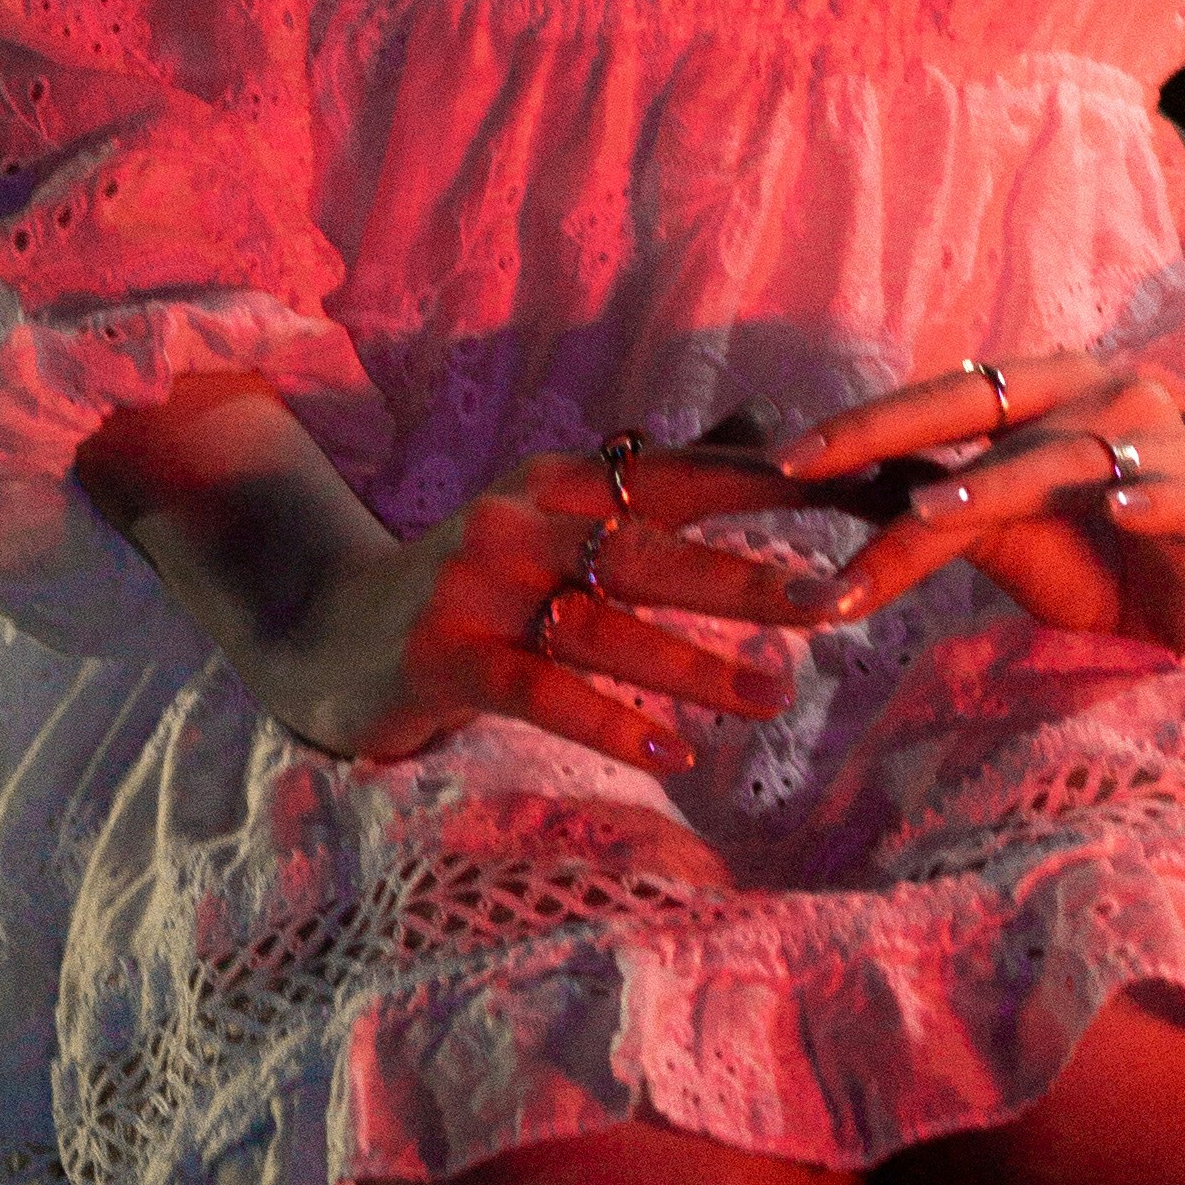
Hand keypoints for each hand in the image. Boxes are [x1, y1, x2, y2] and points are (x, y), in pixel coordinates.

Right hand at [80, 380, 816, 784]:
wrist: (330, 633)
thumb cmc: (476, 582)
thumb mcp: (557, 518)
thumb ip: (655, 481)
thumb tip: (763, 432)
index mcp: (560, 479)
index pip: (679, 476)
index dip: (768, 488)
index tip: (854, 498)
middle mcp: (523, 518)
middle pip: (654, 547)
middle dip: (753, 576)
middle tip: (842, 601)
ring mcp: (480, 586)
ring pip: (607, 624)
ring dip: (698, 662)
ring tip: (777, 694)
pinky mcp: (446, 655)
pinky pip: (543, 691)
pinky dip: (612, 721)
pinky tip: (675, 752)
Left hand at [769, 349, 1184, 666]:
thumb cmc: (1089, 559)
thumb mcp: (997, 536)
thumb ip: (928, 506)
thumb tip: (826, 489)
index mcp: (1045, 391)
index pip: (943, 398)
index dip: (865, 424)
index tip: (785, 460)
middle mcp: (1100, 397)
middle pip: (988, 406)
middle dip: (894, 434)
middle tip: (814, 466)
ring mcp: (1162, 445)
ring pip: (1065, 458)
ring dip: (998, 482)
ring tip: (930, 512)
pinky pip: (1179, 494)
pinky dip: (1149, 497)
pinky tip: (1119, 509)